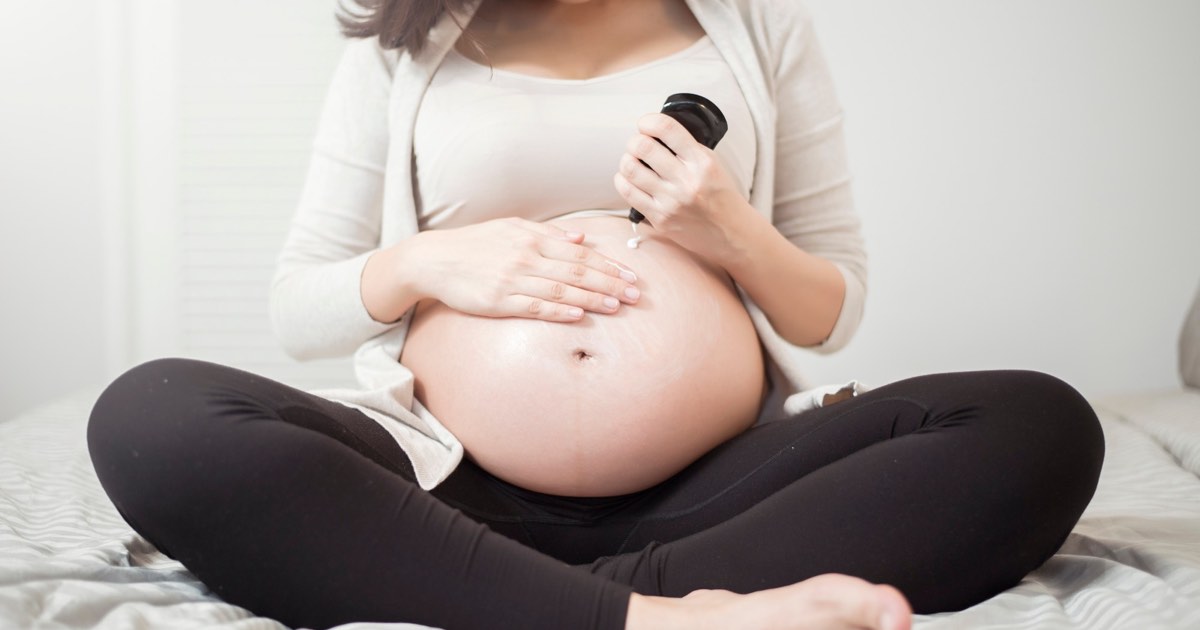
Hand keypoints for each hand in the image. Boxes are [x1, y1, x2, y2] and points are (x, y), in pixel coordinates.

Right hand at [412, 217, 639, 321]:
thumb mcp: (510, 228)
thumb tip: (581, 237)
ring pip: (561, 289)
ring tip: (616, 305)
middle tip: (634, 294)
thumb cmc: (474, 244)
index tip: (631, 275)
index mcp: (532, 239)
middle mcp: (526, 258)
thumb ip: (547, 233)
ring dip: (591, 297)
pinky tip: (577, 314)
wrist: (433, 260)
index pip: (580, 253)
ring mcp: (512, 280)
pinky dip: (557, 309)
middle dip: (609, 282)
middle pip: (576, 271)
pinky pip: (533, 306)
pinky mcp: (498, 301)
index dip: (608, 265)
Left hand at [613, 113, 756, 265]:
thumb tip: (656, 134)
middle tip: (637, 144)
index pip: (667, 129)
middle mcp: (686, 181)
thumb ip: (687, 149)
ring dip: (627, 160)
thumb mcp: (713, 164)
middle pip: (642, 147)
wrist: (732, 234)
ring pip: (630, 169)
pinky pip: (629, 193)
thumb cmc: (721, 197)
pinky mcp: (660, 219)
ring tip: (633, 161)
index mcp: (702, 162)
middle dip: (634, 141)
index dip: (648, 121)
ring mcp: (671, 202)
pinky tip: (629, 178)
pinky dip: (623, 180)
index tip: (645, 124)